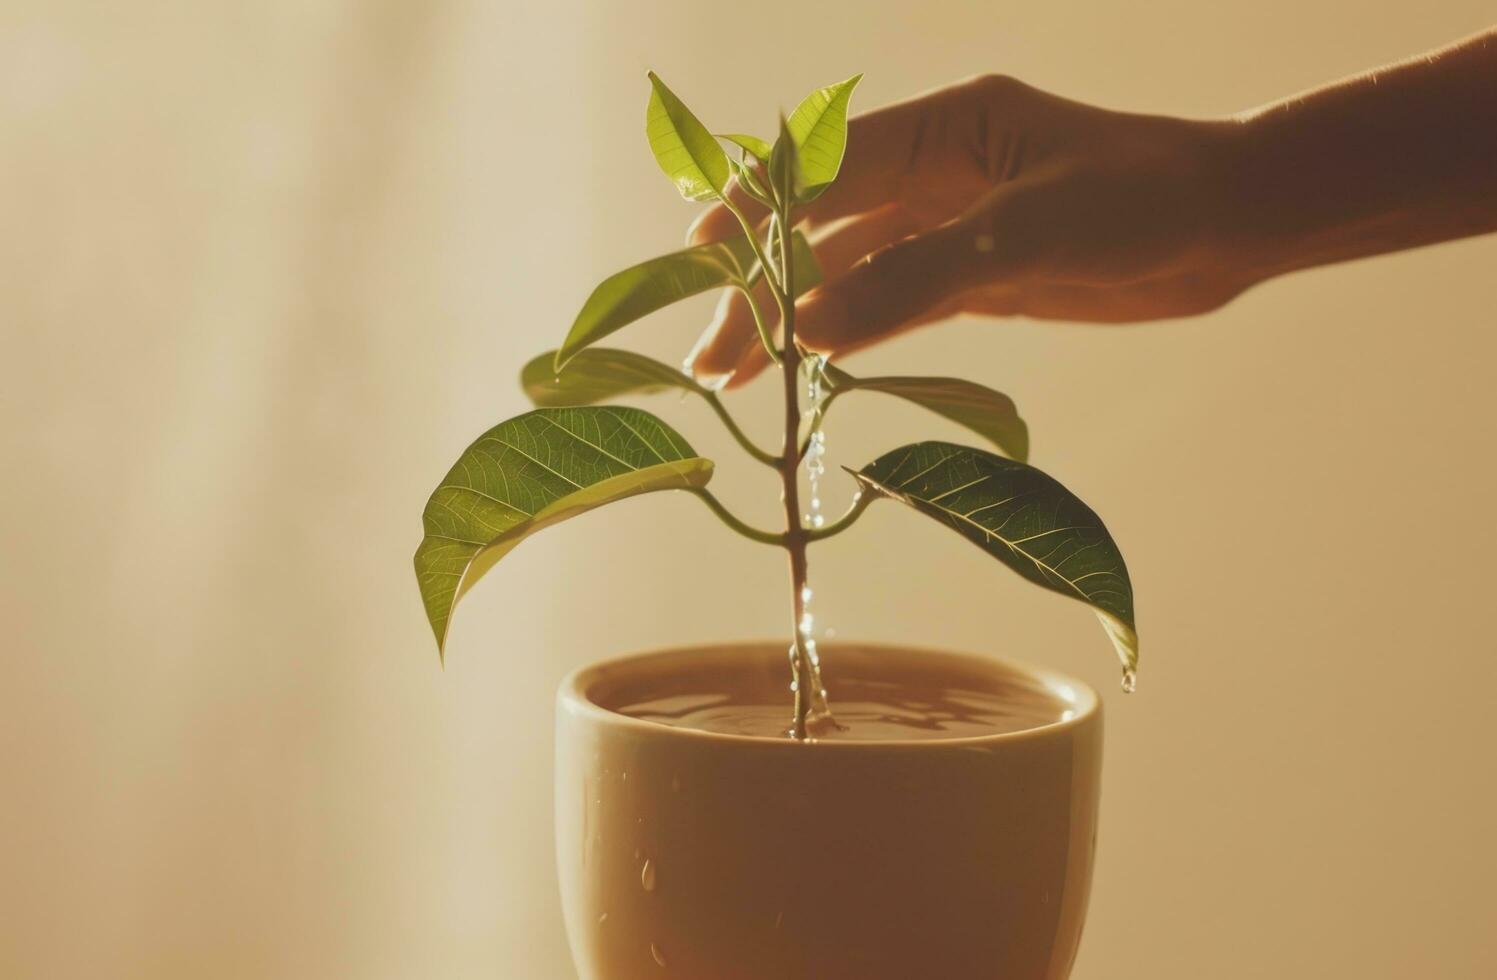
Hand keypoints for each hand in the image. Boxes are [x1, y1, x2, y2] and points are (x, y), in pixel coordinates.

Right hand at [685, 74, 1241, 386]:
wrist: (1232, 224)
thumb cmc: (1147, 199)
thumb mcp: (1029, 235)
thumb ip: (916, 279)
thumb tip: (811, 328)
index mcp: (942, 128)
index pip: (819, 168)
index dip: (751, 212)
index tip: (696, 259)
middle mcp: (933, 169)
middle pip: (818, 227)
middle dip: (760, 287)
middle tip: (711, 359)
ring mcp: (949, 223)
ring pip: (848, 273)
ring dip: (794, 321)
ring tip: (737, 380)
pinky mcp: (973, 273)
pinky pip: (891, 302)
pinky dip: (848, 335)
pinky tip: (806, 368)